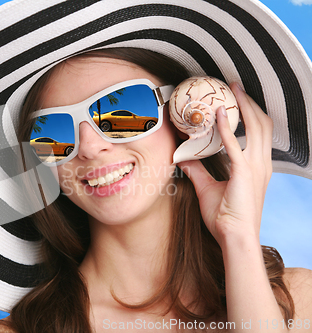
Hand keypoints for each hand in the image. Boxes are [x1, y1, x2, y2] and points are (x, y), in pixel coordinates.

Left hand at [177, 83, 272, 244]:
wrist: (234, 237)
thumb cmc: (225, 217)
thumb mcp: (208, 188)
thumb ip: (197, 171)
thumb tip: (183, 158)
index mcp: (257, 167)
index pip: (259, 132)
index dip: (249, 113)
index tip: (235, 99)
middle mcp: (261, 164)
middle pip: (262, 123)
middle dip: (250, 102)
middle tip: (234, 87)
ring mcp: (256, 167)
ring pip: (256, 126)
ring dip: (244, 106)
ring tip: (231, 91)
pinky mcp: (244, 172)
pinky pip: (235, 143)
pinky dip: (227, 127)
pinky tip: (217, 114)